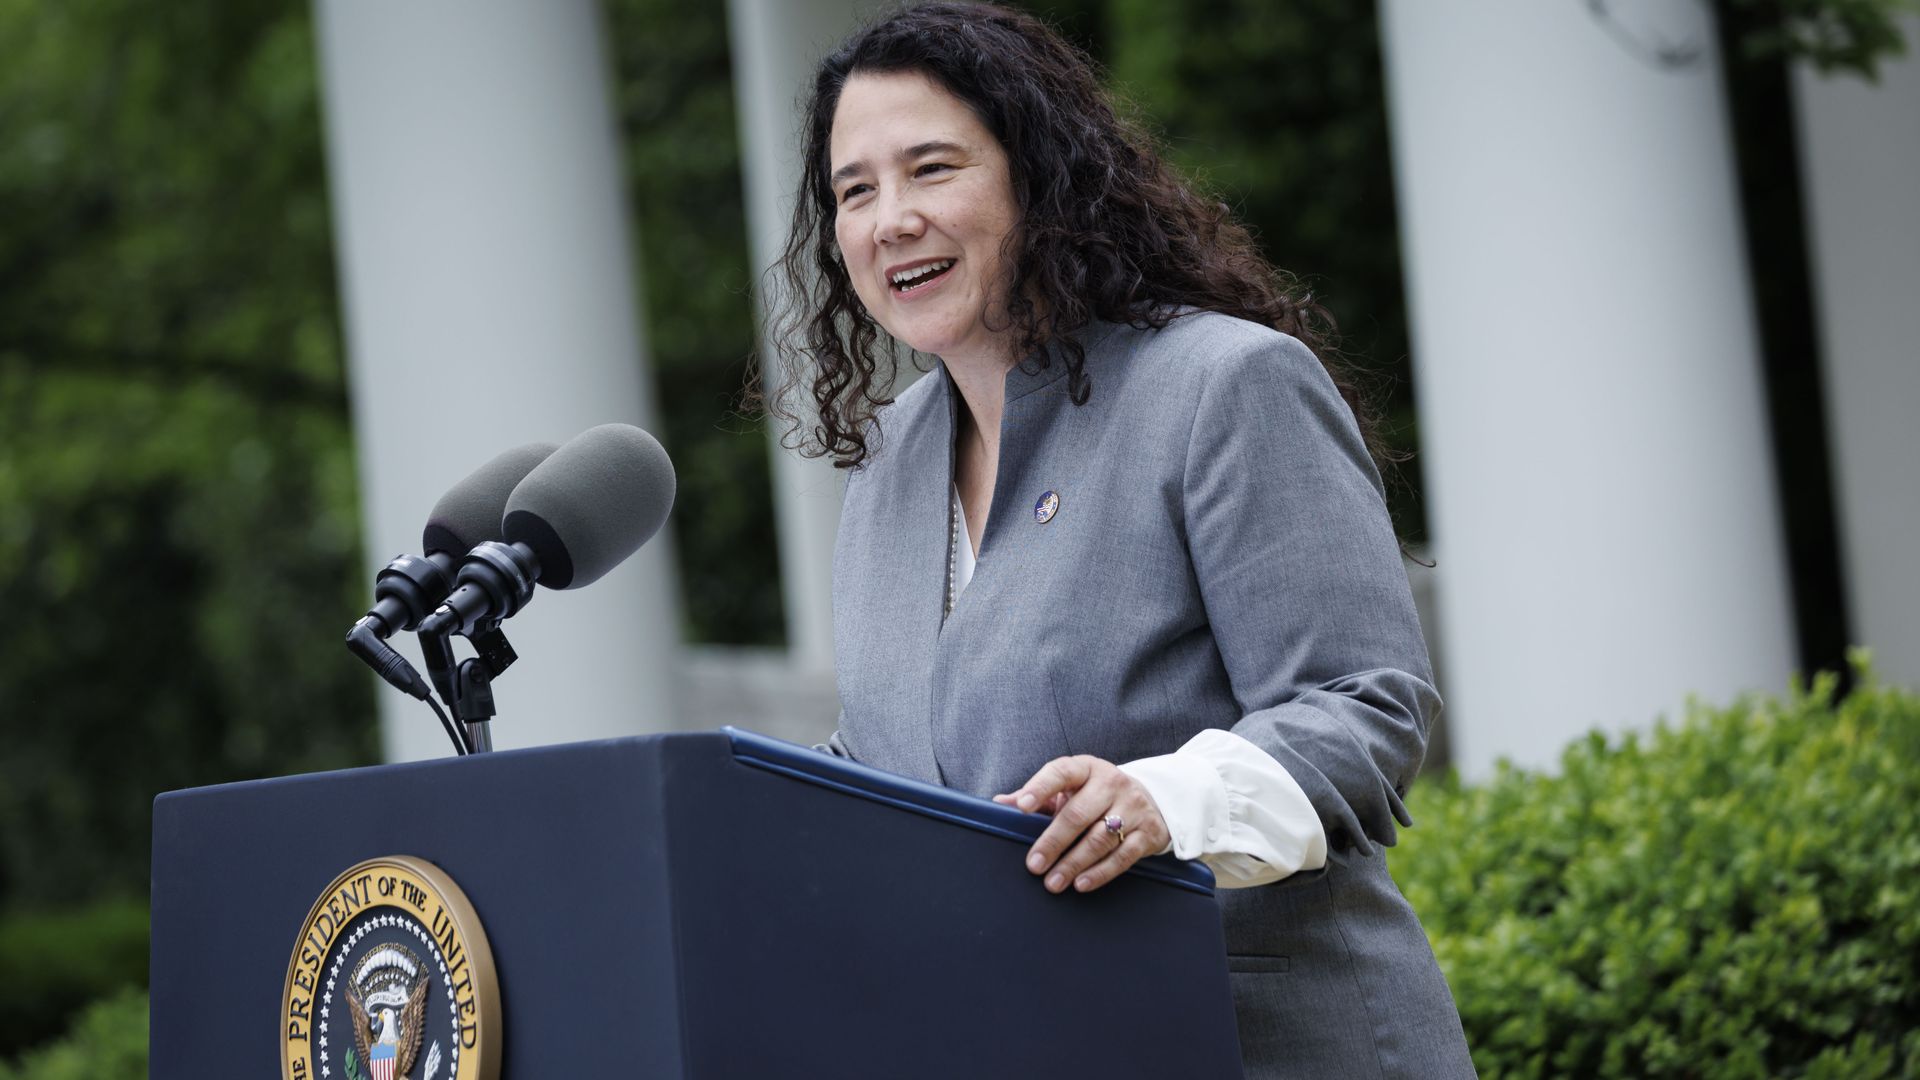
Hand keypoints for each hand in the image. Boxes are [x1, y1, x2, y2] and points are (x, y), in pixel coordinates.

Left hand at [993, 755, 1170, 893]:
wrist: (1150, 800)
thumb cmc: (1098, 795)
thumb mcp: (1072, 787)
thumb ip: (1038, 795)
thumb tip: (1000, 803)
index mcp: (1087, 768)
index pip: (1061, 772)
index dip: (1040, 788)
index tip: (1022, 807)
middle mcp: (1111, 784)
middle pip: (1079, 814)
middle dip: (1053, 842)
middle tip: (1034, 865)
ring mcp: (1132, 808)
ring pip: (1100, 838)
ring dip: (1074, 863)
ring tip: (1054, 882)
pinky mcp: (1147, 833)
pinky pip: (1123, 856)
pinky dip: (1101, 872)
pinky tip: (1081, 883)